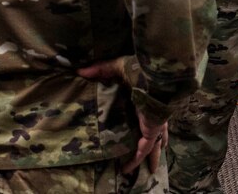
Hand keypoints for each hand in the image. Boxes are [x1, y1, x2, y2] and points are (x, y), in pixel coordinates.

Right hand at [79, 57, 166, 174]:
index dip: (145, 121)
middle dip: (155, 143)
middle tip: (152, 154)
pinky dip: (136, 160)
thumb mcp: (118, 67)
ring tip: (149, 169)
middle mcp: (152, 114)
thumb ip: (100, 69)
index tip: (142, 126)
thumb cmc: (140, 71)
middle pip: (155, 133)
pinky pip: (144, 150)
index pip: (146, 113)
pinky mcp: (151, 131)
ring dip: (151, 157)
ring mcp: (154, 124)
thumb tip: (80, 69)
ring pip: (153, 145)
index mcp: (146, 100)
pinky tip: (128, 169)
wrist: (157, 77)